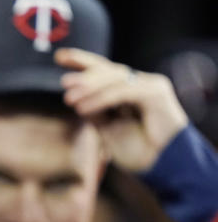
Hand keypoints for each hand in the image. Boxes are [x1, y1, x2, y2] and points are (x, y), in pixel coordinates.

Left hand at [57, 47, 188, 171]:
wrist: (162, 165)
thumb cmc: (137, 150)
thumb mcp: (108, 128)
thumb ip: (95, 111)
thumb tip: (73, 96)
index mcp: (127, 90)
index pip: (103, 70)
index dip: (82, 61)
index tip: (59, 56)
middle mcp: (139, 83)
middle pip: (108, 70)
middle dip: (84, 71)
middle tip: (64, 81)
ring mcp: (149, 86)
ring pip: (115, 79)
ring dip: (90, 88)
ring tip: (69, 99)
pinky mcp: (156, 93)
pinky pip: (123, 92)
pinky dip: (101, 99)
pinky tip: (82, 109)